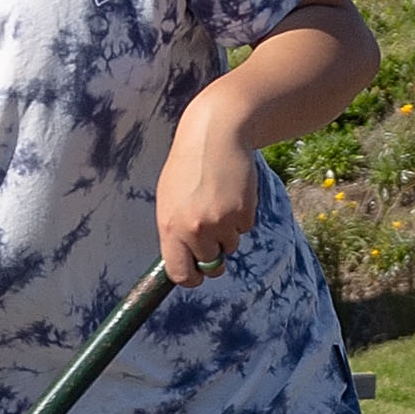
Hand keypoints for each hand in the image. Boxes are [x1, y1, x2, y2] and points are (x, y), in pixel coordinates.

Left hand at [155, 113, 263, 287]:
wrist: (216, 134)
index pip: (180, 273)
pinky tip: (232, 192)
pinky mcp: (243, 213)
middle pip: (210, 264)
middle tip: (213, 230)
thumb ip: (175, 231)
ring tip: (219, 199)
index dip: (191, 278)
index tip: (197, 276)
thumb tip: (185, 263)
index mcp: (170, 227)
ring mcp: (220, 222)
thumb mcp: (170, 199)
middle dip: (213, 254)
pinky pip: (244, 228)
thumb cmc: (188, 166)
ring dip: (228, 231)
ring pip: (230, 246)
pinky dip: (241, 216)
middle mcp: (194, 229)